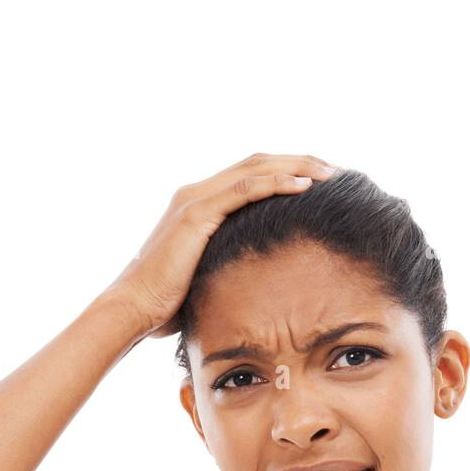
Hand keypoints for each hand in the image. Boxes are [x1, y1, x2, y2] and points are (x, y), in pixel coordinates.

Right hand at [105, 153, 338, 338]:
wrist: (133, 309)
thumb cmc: (165, 305)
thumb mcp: (205, 278)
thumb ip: (226, 267)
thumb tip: (253, 286)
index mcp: (199, 204)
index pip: (251, 175)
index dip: (288, 172)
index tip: (321, 181)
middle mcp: (197, 193)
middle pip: (258, 162)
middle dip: (301, 161)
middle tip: (336, 170)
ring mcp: (195, 200)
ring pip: (255, 168)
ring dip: (297, 167)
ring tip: (331, 173)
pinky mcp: (196, 215)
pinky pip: (243, 190)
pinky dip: (276, 184)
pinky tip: (304, 187)